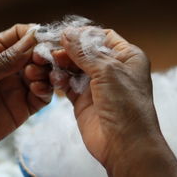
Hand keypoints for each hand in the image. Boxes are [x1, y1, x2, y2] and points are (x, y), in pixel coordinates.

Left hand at [0, 24, 52, 160]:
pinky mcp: (22, 107)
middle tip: (41, 58)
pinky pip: (41, 96)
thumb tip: (33, 38)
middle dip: (43, 53)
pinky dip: (44, 90)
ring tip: (34, 74)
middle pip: (35, 53)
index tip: (44, 38)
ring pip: (42, 73)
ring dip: (44, 71)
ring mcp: (15, 87)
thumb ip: (8, 58)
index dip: (34, 34)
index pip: (20, 35)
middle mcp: (7, 67)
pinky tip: (37, 89)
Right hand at [30, 27, 176, 176]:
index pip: (103, 37)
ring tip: (49, 64)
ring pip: (73, 67)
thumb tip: (67, 34)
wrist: (124, 144)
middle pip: (84, 52)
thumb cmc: (126, 105)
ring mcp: (97, 85)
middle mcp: (112, 69)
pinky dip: (59, 80)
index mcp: (127, 57)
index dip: (84, 34)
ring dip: (60, 65)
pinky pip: (67, 83)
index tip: (65, 33)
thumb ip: (84, 52)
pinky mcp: (83, 99)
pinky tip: (54, 80)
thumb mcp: (107, 70)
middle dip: (67, 50)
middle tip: (51, 49)